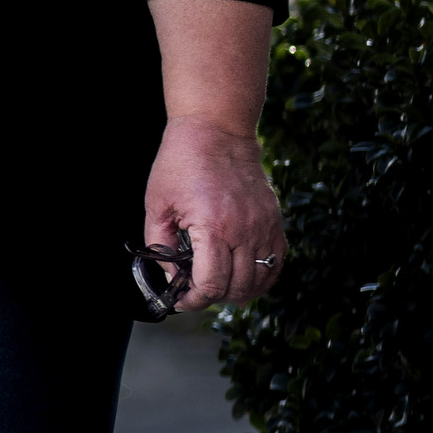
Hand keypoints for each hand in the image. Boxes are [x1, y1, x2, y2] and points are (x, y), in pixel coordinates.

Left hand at [145, 116, 282, 313]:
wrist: (216, 131)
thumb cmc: (181, 164)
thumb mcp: (156, 205)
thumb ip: (159, 246)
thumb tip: (171, 278)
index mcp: (213, 226)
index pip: (211, 284)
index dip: (194, 301)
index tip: (182, 300)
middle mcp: (244, 229)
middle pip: (237, 287)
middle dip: (213, 298)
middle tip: (195, 291)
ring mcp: (264, 225)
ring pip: (260, 280)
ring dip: (238, 291)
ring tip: (218, 285)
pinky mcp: (274, 220)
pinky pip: (276, 261)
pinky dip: (262, 276)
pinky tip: (244, 276)